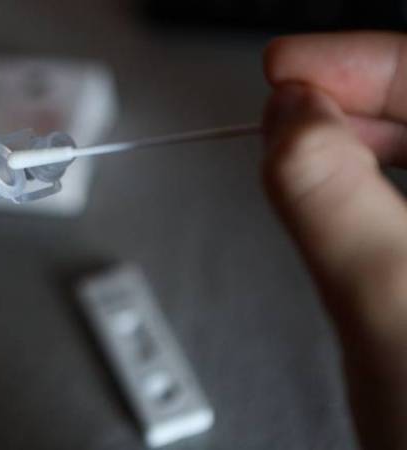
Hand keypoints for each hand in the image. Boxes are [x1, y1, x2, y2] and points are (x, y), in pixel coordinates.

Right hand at [264, 32, 406, 448]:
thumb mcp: (392, 313)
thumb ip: (334, 203)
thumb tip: (290, 121)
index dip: (366, 63)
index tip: (290, 68)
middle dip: (359, 101)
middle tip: (288, 107)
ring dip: (361, 141)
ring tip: (303, 144)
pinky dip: (370, 188)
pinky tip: (342, 193)